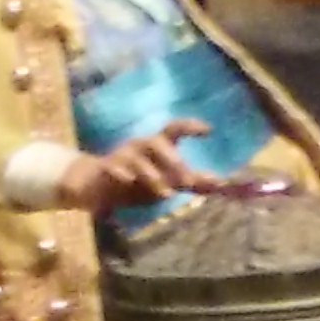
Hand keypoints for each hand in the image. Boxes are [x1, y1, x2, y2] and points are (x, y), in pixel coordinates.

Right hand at [57, 116, 217, 213]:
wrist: (98, 186)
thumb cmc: (137, 180)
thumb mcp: (167, 181)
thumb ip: (192, 181)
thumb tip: (221, 182)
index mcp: (157, 145)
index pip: (174, 129)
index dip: (190, 126)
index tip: (208, 130)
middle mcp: (140, 146)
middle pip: (156, 142)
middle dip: (171, 158)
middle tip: (187, 179)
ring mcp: (122, 156)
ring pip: (137, 159)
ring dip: (151, 174)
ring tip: (166, 193)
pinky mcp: (107, 169)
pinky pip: (113, 167)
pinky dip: (120, 172)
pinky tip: (128, 181)